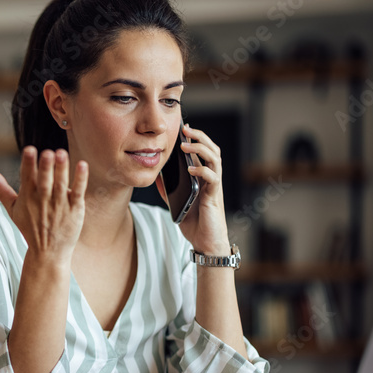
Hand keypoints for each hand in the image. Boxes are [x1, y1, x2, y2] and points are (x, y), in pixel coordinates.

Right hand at [0, 146, 88, 264]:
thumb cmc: (30, 227)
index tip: (30, 150)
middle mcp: (43, 200)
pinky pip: (78, 192)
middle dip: (45, 167)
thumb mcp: (12, 209)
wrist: (48, 253)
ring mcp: (60, 205)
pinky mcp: (75, 210)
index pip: (26, 177)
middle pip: (44, 181)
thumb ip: (0, 188)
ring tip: (62, 153)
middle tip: (48, 152)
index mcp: (27, 197)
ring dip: (62, 169)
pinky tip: (82, 164)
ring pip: (61, 184)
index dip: (28, 164)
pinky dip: (80, 179)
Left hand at [159, 124, 230, 254]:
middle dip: (200, 137)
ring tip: (186, 145)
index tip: (184, 129)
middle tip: (186, 130)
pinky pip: (213, 178)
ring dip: (201, 149)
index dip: (197, 139)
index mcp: (204, 178)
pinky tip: (190, 169)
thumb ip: (168, 189)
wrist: (205, 242)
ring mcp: (214, 187)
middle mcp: (211, 179)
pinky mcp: (214, 197)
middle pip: (213, 150)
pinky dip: (202, 170)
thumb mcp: (176, 202)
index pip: (205, 152)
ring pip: (215, 159)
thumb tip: (156, 176)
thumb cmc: (194, 222)